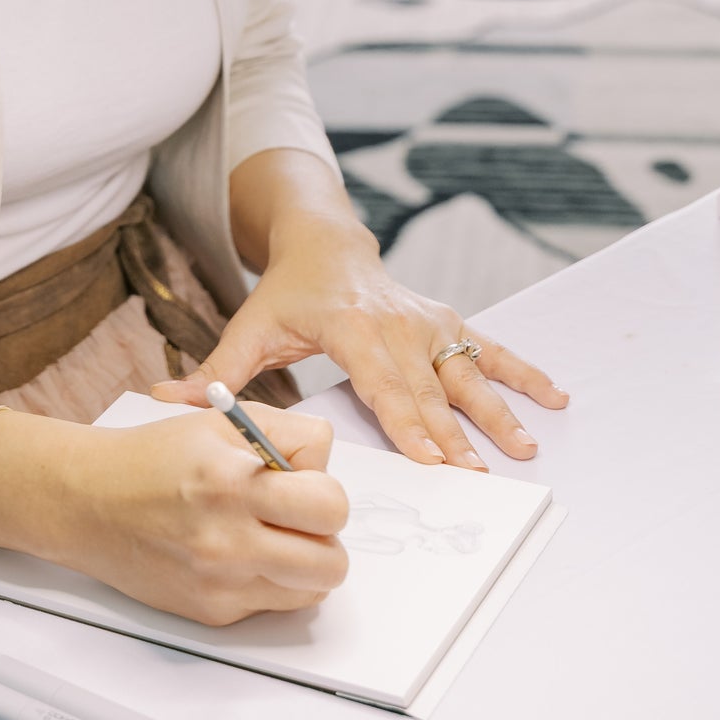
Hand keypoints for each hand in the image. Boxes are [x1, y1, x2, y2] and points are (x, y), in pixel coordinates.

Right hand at [61, 405, 348, 625]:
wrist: (88, 501)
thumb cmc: (152, 458)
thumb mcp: (221, 421)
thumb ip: (286, 434)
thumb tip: (325, 465)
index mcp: (233, 483)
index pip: (329, 505)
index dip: (325, 491)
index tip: (304, 483)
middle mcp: (228, 540)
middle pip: (332, 564)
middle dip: (324, 537)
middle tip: (296, 517)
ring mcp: (221, 584)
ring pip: (311, 592)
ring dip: (302, 564)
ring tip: (270, 536)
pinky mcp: (212, 613)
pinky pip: (273, 604)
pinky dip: (268, 581)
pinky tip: (238, 553)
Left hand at [153, 226, 568, 470]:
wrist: (325, 242)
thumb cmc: (286, 293)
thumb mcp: (249, 327)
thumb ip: (215, 371)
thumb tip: (163, 402)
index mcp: (352, 330)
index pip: (382, 385)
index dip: (407, 423)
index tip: (431, 461)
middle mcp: (397, 326)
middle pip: (429, 392)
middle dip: (455, 438)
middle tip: (480, 478)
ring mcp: (428, 323)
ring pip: (466, 375)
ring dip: (497, 413)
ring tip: (524, 448)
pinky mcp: (446, 323)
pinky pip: (489, 351)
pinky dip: (523, 373)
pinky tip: (555, 399)